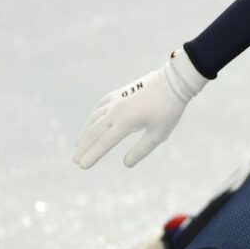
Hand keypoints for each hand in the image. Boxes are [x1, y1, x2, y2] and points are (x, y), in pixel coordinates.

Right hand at [73, 50, 207, 168]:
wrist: (173, 82)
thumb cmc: (169, 110)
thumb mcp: (158, 134)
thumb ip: (141, 150)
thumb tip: (126, 164)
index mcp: (127, 121)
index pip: (104, 143)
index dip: (93, 155)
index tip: (82, 166)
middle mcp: (116, 110)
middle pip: (95, 132)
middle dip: (85, 147)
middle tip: (76, 160)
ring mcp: (115, 100)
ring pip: (94, 118)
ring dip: (86, 133)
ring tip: (79, 145)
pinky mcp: (118, 93)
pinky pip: (100, 106)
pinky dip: (92, 117)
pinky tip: (90, 123)